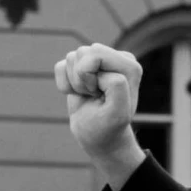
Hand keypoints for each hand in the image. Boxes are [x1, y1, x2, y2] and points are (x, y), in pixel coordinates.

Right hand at [55, 43, 144, 189]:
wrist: (98, 137)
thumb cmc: (109, 127)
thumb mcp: (118, 113)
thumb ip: (116, 86)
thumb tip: (96, 68)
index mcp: (130, 65)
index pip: (96, 55)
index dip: (92, 79)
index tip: (103, 98)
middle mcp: (115, 58)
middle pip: (82, 52)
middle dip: (82, 79)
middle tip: (94, 96)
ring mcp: (97, 60)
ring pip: (70, 58)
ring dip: (75, 84)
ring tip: (89, 97)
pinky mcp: (80, 66)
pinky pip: (60, 67)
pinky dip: (64, 85)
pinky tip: (79, 95)